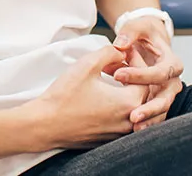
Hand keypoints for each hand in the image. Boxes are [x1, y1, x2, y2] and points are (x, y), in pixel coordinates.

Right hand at [16, 46, 147, 151]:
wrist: (45, 125)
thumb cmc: (65, 95)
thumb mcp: (86, 64)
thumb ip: (109, 52)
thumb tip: (121, 52)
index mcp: (128, 103)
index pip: (145, 78)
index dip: (136, 61)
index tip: (123, 52)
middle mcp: (129, 121)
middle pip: (142, 94)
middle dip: (132, 75)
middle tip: (117, 62)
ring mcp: (119, 133)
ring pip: (133, 107)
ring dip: (125, 90)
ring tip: (110, 77)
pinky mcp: (108, 139)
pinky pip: (122, 119)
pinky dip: (118, 105)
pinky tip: (103, 95)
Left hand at [112, 18, 183, 131]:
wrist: (148, 41)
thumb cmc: (143, 33)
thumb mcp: (137, 26)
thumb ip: (129, 32)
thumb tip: (120, 44)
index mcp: (172, 62)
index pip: (159, 72)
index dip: (139, 74)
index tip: (117, 75)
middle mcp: (173, 80)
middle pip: (166, 98)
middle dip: (150, 108)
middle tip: (133, 116)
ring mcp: (166, 93)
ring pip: (162, 110)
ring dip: (149, 120)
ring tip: (134, 128)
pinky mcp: (158, 100)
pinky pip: (155, 114)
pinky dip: (147, 122)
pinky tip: (133, 130)